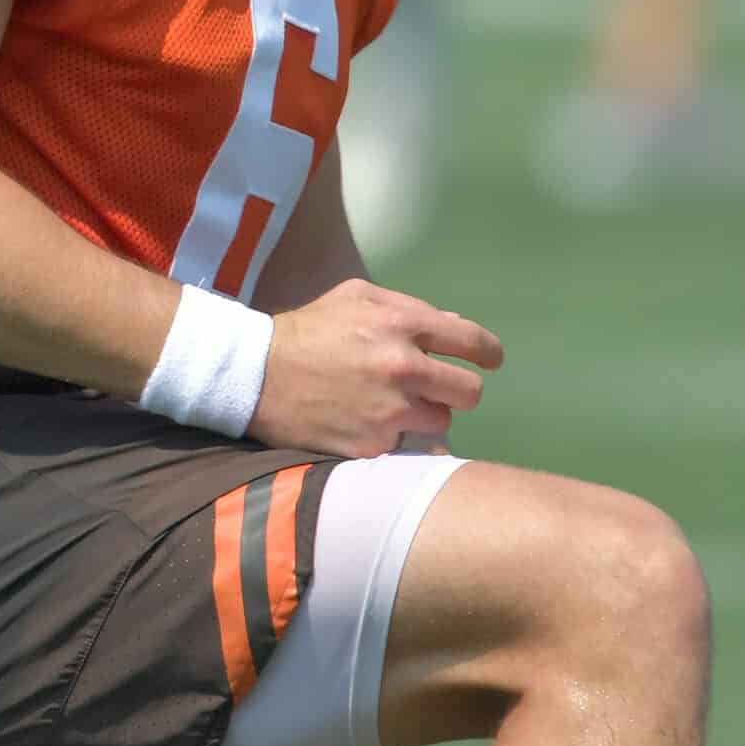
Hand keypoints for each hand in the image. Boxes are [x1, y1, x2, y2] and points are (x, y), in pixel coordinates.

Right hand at [248, 278, 503, 458]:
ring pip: (440, 423)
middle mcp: (402, 368)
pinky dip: (393, 439)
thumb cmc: (309, 330)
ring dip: (424, 416)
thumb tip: (452, 326)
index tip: (489, 360)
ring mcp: (389, 412)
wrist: (254, 375)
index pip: (472, 342)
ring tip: (392, 407)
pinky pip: (406, 448)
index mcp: (401, 324)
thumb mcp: (356, 297)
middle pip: (469, 392)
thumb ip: (408, 308)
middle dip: (458, 390)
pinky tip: (366, 424)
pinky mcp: (372, 447)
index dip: (488, 353)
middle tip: (441, 389)